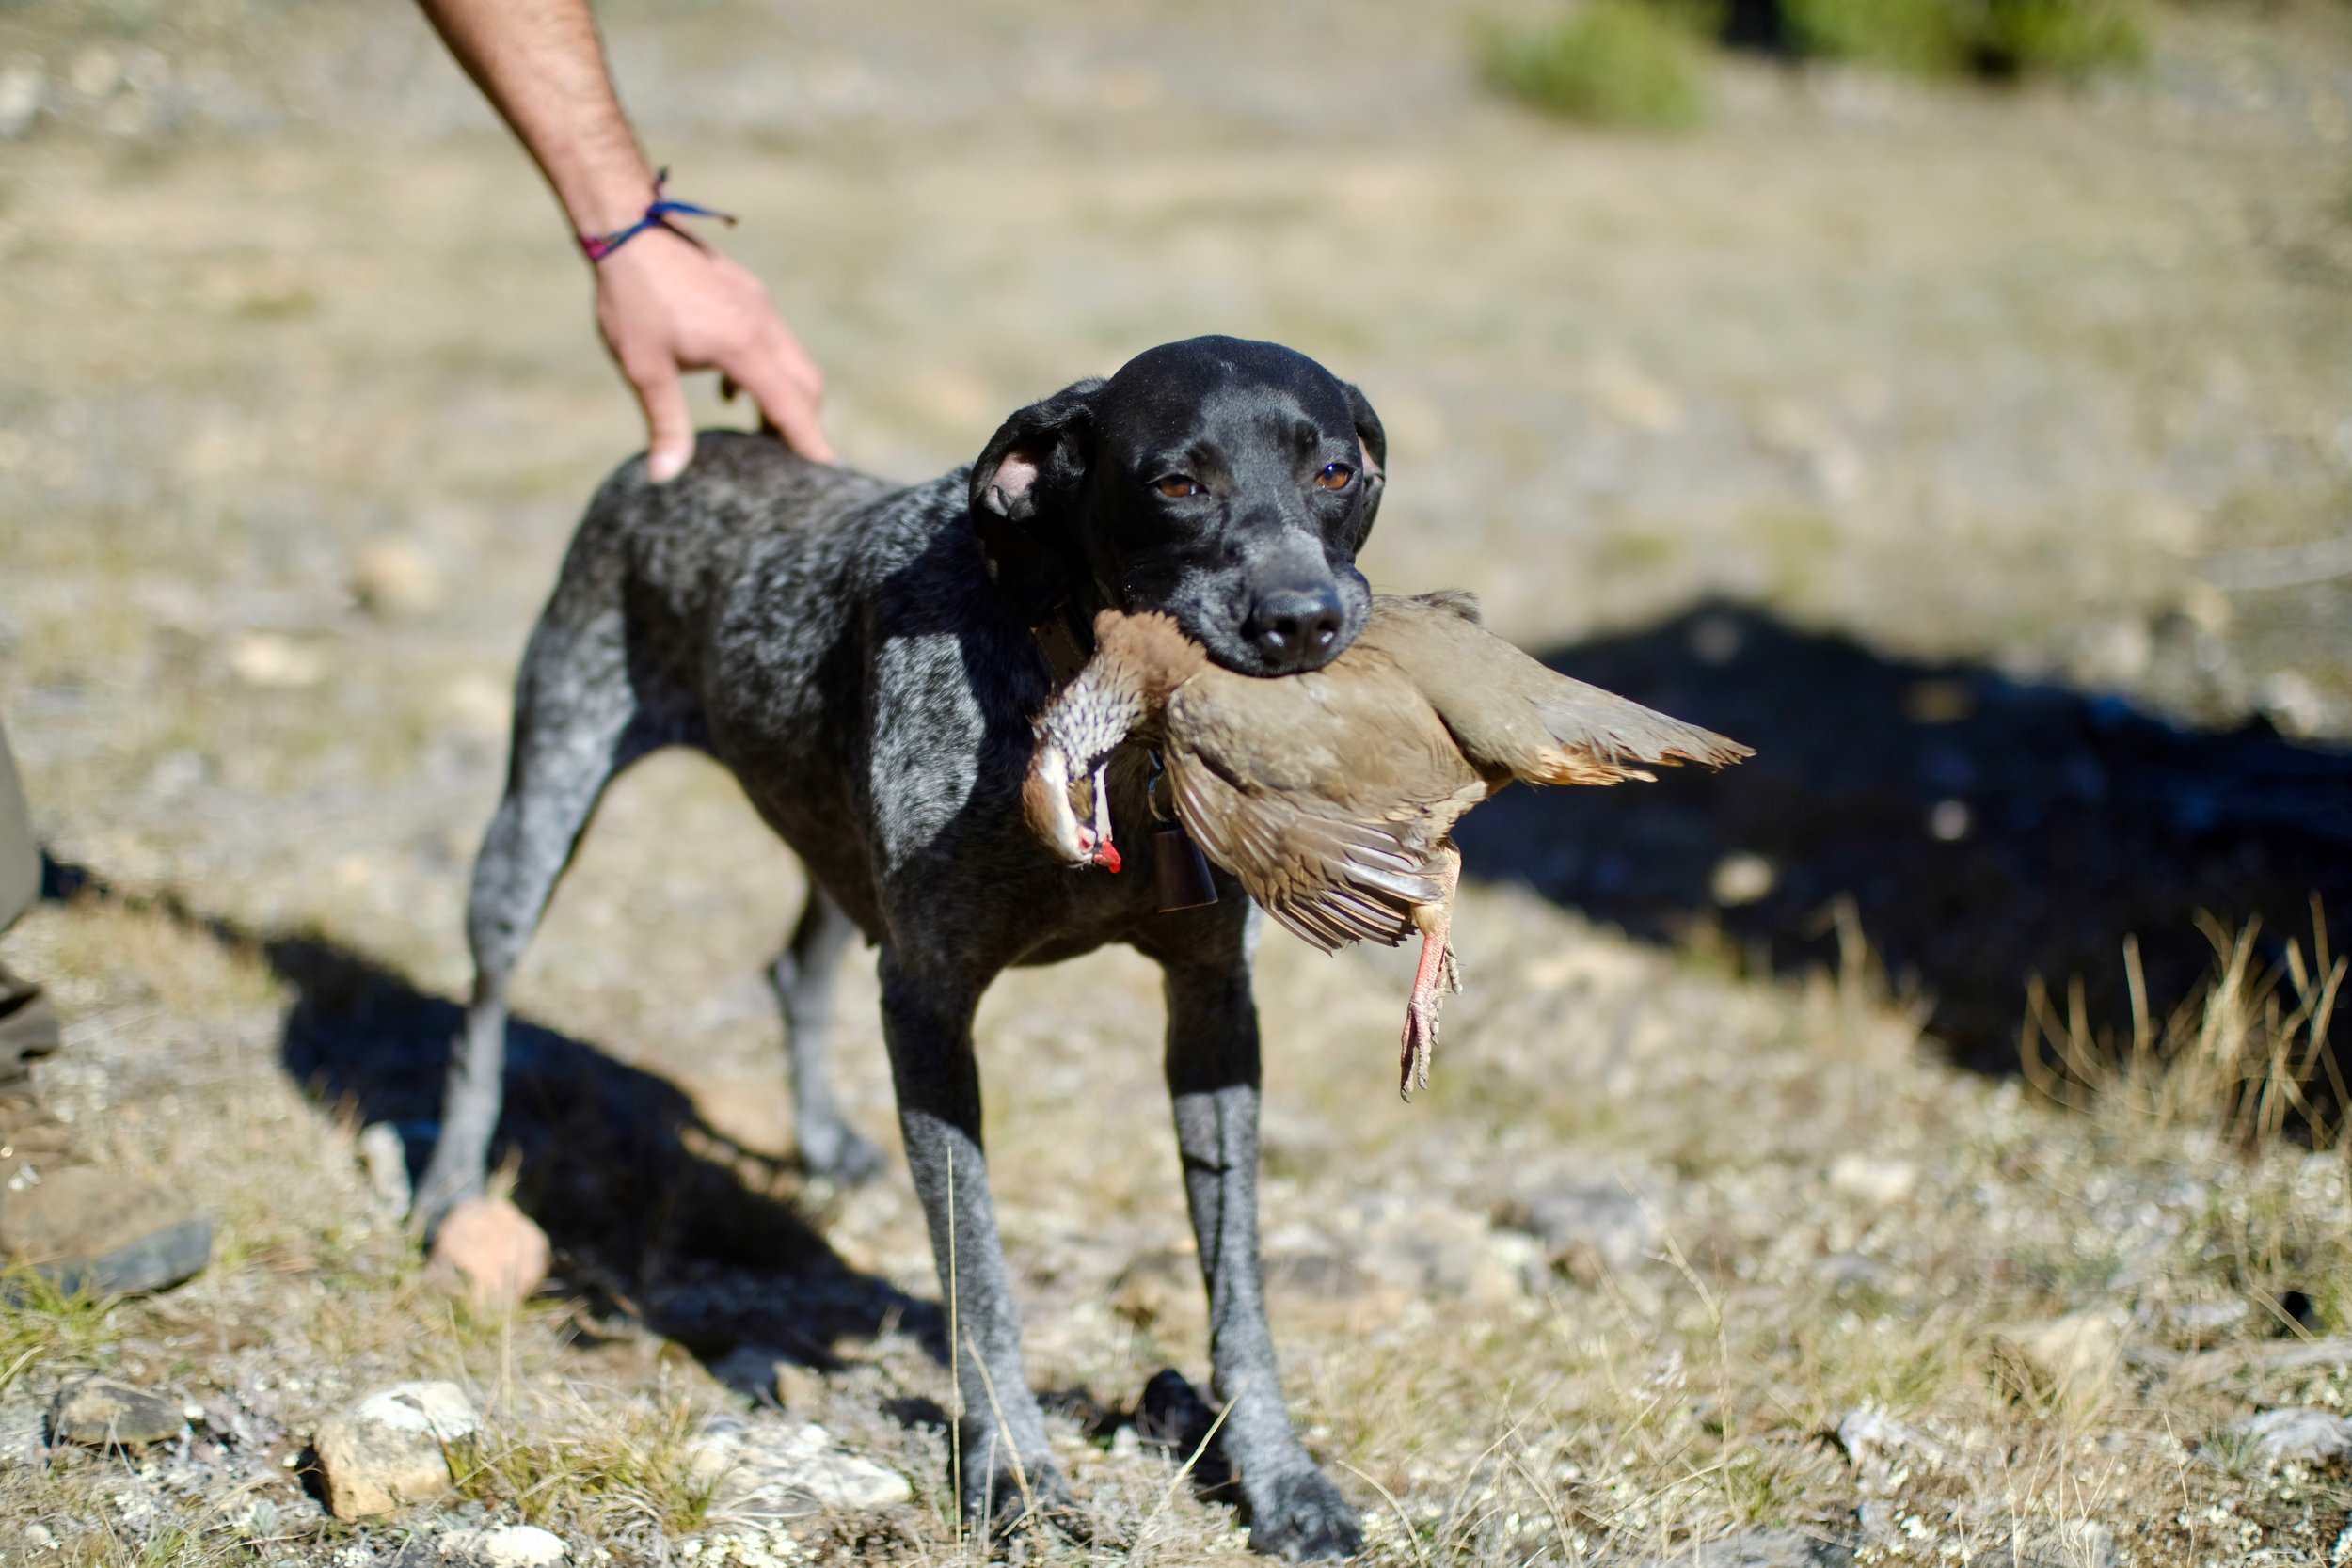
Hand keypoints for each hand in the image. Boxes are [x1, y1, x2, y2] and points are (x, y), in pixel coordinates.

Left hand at [594, 232, 834, 477]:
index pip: (791, 406)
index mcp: (743, 346)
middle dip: (805, 424)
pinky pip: (776, 342)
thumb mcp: (643, 368)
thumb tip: (664, 476)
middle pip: (807, 385)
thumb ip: (665, 423)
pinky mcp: (750, 294)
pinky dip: (768, 373)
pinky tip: (728, 387)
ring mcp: (761, 305)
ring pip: (795, 362)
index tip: (828, 475)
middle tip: (791, 461)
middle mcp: (764, 325)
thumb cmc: (632, 298)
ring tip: (760, 430)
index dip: (810, 444)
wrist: (628, 226)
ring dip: (785, 398)